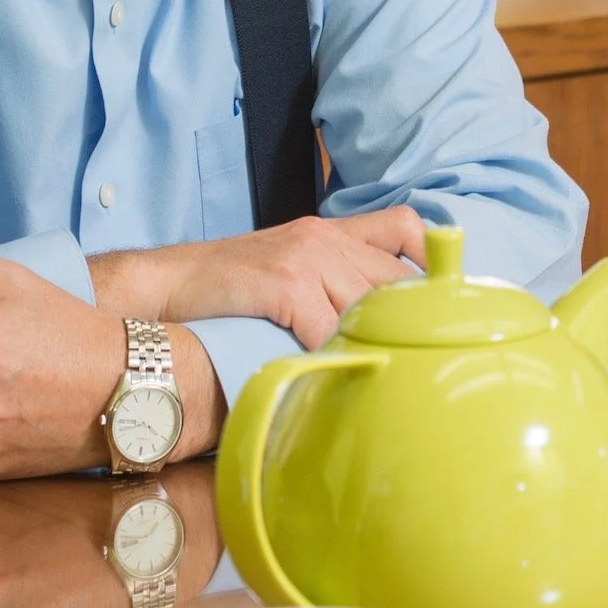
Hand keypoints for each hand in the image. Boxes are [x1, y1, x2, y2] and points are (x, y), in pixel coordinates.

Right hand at [91, 208, 427, 351]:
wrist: (162, 286)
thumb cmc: (224, 291)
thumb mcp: (287, 272)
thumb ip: (332, 285)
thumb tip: (379, 331)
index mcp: (329, 231)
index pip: (407, 229)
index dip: (434, 265)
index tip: (444, 307)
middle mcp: (325, 237)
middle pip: (397, 278)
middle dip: (408, 322)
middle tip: (419, 362)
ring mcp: (306, 257)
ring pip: (371, 305)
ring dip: (377, 344)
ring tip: (381, 378)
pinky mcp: (284, 282)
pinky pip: (331, 326)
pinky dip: (337, 355)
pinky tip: (335, 376)